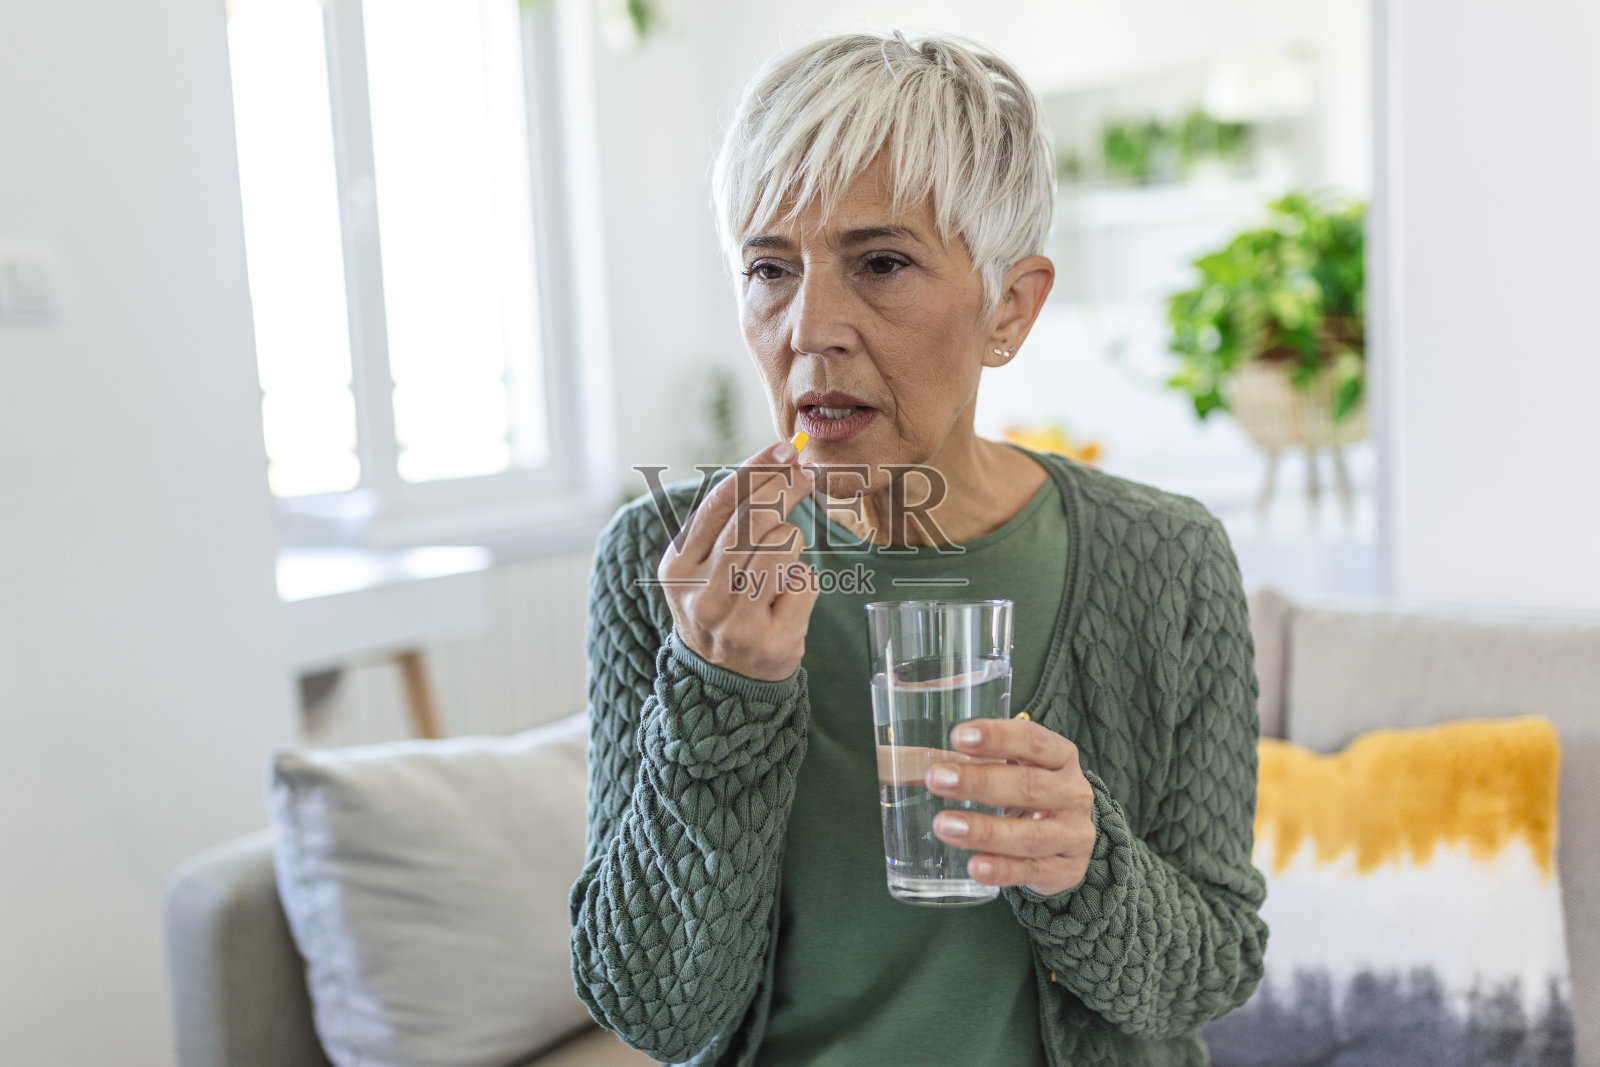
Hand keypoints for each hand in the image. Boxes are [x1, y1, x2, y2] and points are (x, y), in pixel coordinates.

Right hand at [656, 438, 819, 681]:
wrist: (722, 680)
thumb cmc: (722, 601)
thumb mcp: (705, 561)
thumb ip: (730, 516)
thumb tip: (782, 460)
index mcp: (678, 566)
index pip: (719, 502)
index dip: (757, 469)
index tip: (786, 448)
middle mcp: (702, 595)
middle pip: (755, 519)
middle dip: (786, 488)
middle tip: (805, 477)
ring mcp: (736, 622)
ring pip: (783, 546)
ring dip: (793, 539)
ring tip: (783, 555)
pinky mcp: (772, 643)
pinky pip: (805, 582)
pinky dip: (803, 578)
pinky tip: (786, 595)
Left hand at [926, 717, 1095, 895]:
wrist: (1070, 838)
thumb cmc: (1030, 793)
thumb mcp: (1015, 768)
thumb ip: (973, 761)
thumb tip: (905, 757)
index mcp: (1061, 758)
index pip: (1033, 741)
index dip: (997, 737)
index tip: (957, 736)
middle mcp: (1074, 793)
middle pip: (1030, 786)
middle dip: (980, 782)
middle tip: (936, 779)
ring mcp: (1074, 834)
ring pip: (1031, 834)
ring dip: (985, 831)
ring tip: (943, 825)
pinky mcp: (1067, 870)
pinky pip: (1033, 871)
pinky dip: (1003, 870)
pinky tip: (975, 868)